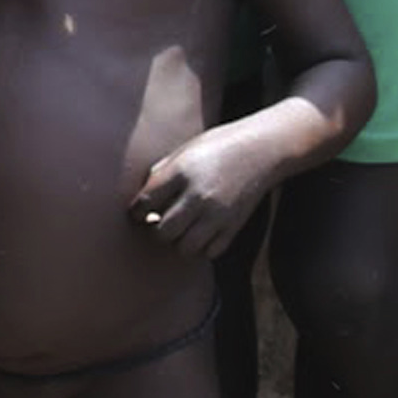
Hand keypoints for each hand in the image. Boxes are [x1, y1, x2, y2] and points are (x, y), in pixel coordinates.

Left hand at [131, 127, 279, 262]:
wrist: (262, 149)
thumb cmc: (218, 146)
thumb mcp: (184, 151)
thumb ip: (161, 174)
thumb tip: (141, 201)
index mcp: (181, 172)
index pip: (145, 203)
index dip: (135, 212)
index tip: (137, 213)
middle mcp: (198, 195)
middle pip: (163, 231)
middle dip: (156, 230)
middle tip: (158, 223)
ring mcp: (218, 214)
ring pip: (185, 247)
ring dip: (178, 242)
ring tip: (179, 230)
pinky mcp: (234, 226)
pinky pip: (210, 251)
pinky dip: (202, 247)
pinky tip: (201, 233)